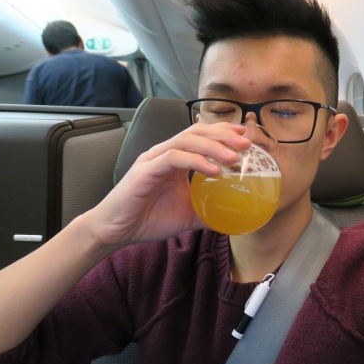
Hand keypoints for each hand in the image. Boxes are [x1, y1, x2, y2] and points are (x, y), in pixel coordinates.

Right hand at [87, 122, 250, 248]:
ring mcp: (154, 160)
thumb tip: (233, 219)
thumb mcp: (188, 215)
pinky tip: (213, 171)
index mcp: (175, 160)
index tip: (244, 137)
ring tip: (233, 158)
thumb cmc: (147, 219)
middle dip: (223, 136)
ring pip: (186, 141)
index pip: (201, 137)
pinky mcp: (145, 171)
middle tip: (245, 144)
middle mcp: (164, 154)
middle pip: (196, 133)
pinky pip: (173, 158)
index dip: (223, 133)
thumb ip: (209, 212)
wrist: (117, 231)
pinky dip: (195, 161)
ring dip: (213, 147)